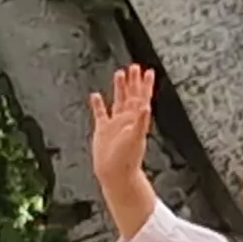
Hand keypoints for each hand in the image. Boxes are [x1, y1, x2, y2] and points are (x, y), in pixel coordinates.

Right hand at [87, 66, 163, 235]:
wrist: (115, 175)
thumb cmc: (127, 160)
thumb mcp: (135, 138)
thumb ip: (140, 121)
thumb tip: (146, 105)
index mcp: (136, 119)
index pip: (142, 97)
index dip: (145, 84)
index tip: (148, 71)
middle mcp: (127, 120)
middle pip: (131, 95)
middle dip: (133, 81)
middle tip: (135, 67)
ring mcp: (115, 125)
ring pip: (118, 101)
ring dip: (119, 88)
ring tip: (120, 74)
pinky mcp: (103, 131)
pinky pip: (100, 113)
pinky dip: (98, 104)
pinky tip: (95, 95)